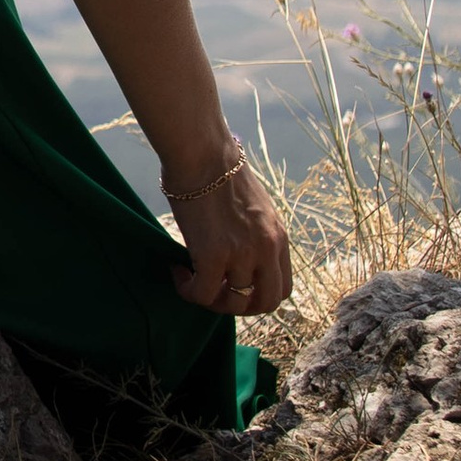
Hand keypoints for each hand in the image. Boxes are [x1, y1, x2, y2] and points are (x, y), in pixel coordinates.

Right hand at [165, 153, 292, 320]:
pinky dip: (187, 290)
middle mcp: (266, 249)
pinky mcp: (212, 255)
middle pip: (266, 303)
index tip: (234, 286)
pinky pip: (202, 294)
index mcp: (278, 237)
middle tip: (216, 293)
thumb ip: (254, 233)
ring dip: (210, 299)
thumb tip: (236, 251)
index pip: (282, 288)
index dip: (258, 296)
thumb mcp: (253, 206)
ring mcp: (241, 253)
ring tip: (190, 278)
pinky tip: (177, 271)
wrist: (202, 153)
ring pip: (232, 303)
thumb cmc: (217, 170)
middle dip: (240, 307)